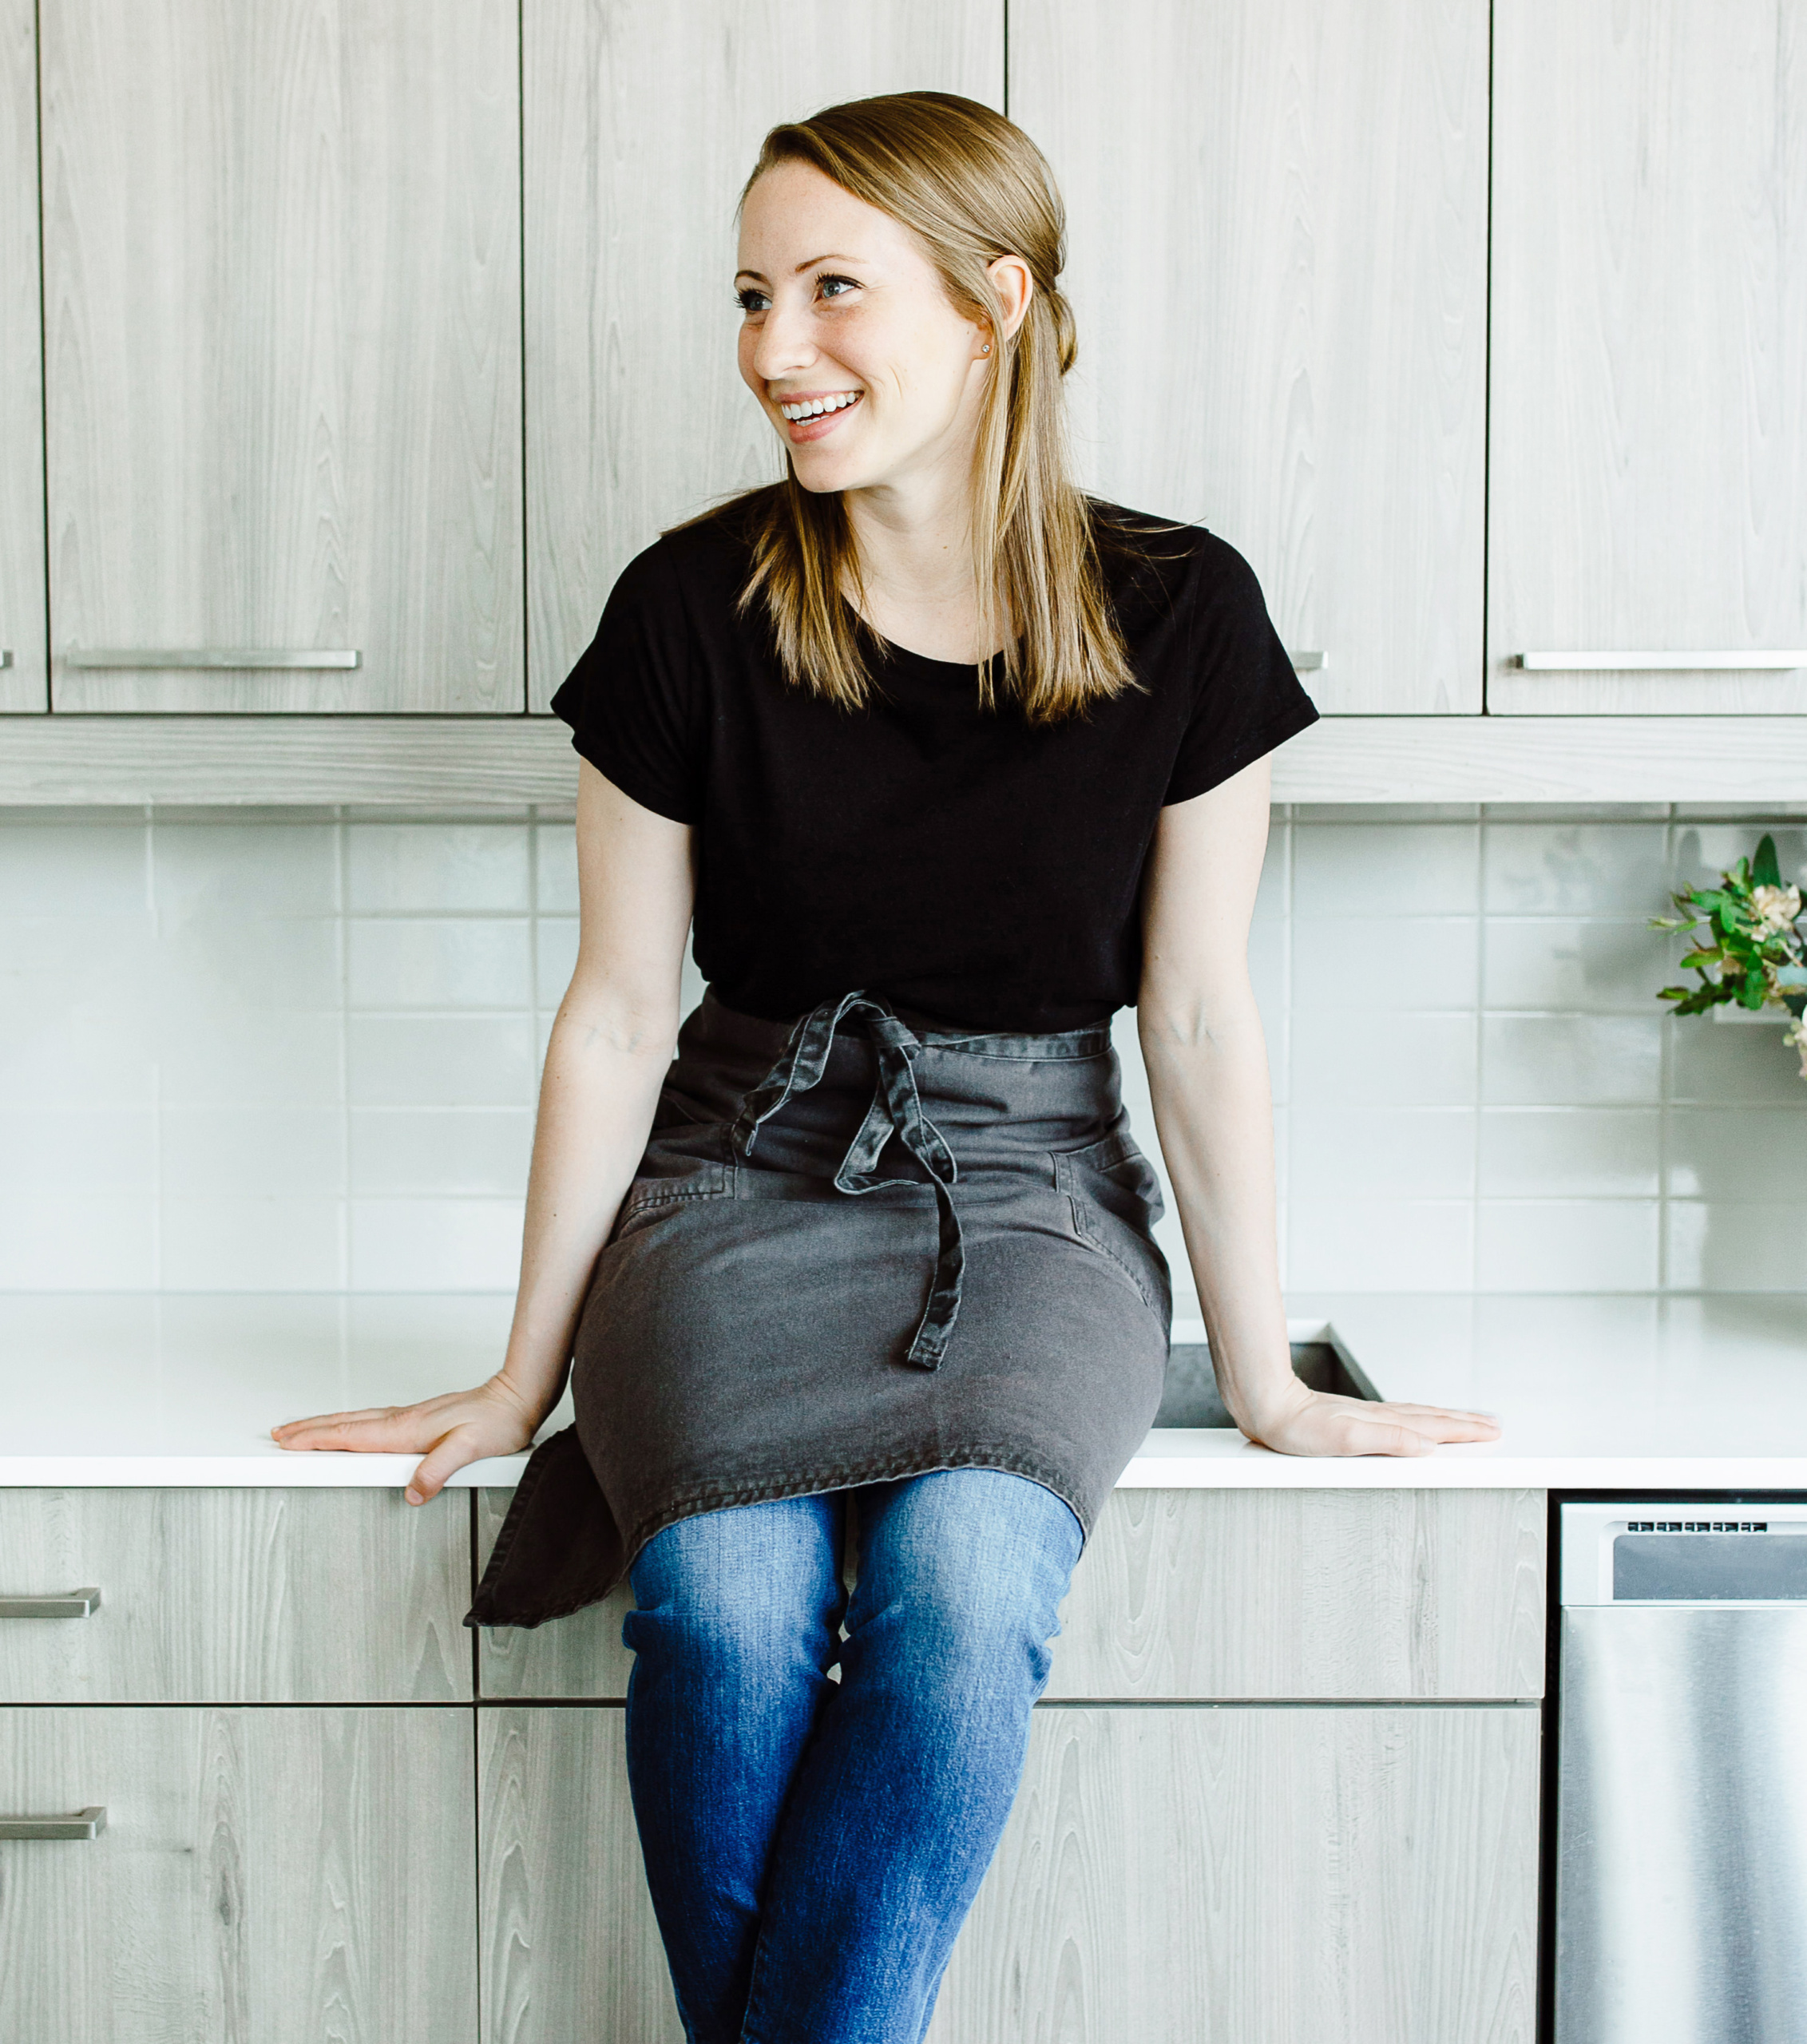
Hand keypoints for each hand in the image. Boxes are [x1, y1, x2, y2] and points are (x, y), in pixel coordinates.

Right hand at [269, 1374, 543, 1503]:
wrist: (517, 1398)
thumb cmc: (498, 1422)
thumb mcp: (470, 1449)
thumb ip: (438, 1469)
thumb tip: (412, 1493)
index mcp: (406, 1430)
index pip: (349, 1436)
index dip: (316, 1439)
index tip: (287, 1441)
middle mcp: (403, 1420)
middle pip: (344, 1424)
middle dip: (308, 1429)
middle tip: (279, 1433)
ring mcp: (410, 1417)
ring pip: (356, 1420)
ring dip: (325, 1424)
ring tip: (302, 1429)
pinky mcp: (420, 1418)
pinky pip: (372, 1421)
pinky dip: (350, 1424)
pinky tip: (352, 1429)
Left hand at [1234, 1377, 1500, 1457]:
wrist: (1268, 1406)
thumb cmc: (1298, 1428)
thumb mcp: (1345, 1440)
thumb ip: (1387, 1440)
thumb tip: (1426, 1444)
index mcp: (1383, 1422)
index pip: (1435, 1427)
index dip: (1465, 1431)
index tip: (1493, 1431)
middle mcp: (1379, 1416)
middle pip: (1432, 1418)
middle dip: (1465, 1423)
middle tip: (1494, 1425)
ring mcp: (1368, 1415)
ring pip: (1418, 1415)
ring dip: (1446, 1418)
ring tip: (1467, 1421)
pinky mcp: (1354, 1418)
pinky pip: (1399, 1417)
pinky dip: (1419, 1418)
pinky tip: (1416, 1422)